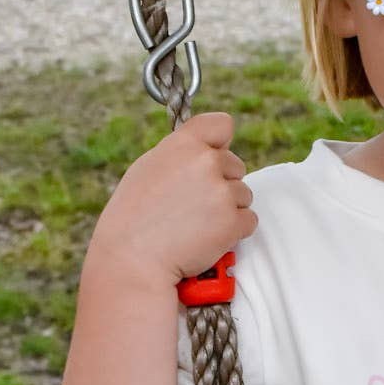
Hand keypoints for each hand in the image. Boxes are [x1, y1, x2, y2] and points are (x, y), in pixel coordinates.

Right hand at [88, 112, 256, 286]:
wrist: (133, 260)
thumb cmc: (134, 217)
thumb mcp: (149, 169)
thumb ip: (182, 155)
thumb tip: (210, 150)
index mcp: (183, 144)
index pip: (222, 124)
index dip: (221, 142)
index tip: (212, 157)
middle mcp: (206, 162)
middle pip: (236, 166)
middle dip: (222, 184)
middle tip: (191, 205)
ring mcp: (222, 192)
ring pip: (243, 195)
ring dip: (228, 210)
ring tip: (195, 224)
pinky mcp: (233, 222)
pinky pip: (249, 220)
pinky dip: (234, 231)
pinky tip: (207, 237)